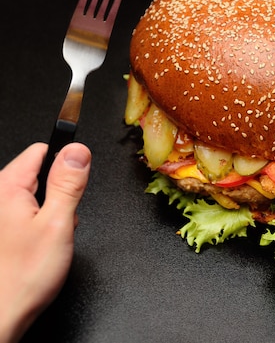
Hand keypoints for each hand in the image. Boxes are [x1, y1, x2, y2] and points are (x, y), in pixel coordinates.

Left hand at [0, 143, 90, 342]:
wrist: (4, 312)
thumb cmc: (24, 275)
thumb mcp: (58, 223)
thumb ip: (69, 183)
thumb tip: (78, 151)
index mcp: (9, 187)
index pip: (42, 150)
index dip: (66, 162)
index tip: (76, 181)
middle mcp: (0, 197)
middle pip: (42, 173)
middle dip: (61, 192)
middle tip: (64, 218)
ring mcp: (3, 214)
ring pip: (40, 195)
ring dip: (54, 210)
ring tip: (53, 236)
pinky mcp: (7, 229)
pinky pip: (33, 213)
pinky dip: (45, 224)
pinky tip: (45, 244)